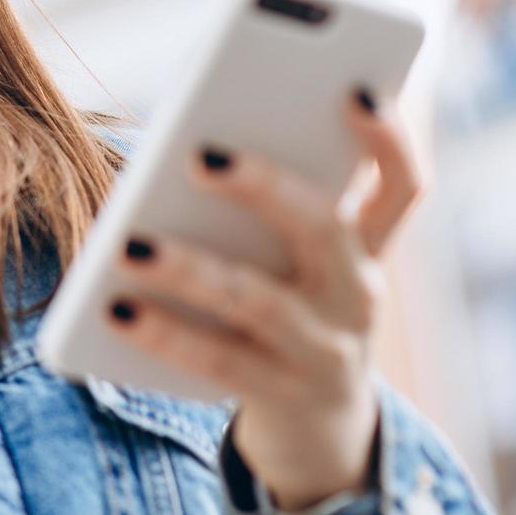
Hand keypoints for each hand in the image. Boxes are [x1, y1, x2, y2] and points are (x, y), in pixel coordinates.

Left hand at [106, 88, 422, 508]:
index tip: (353, 90)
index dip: (388, 138)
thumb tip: (188, 145)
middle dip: (264, 187)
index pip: (401, 184)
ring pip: (258, 301)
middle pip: (324, 229)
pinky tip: (115, 308)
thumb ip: (264, 202)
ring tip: (129, 245)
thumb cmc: (285, 300)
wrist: (318, 426)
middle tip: (198, 156)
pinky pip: (218, 360)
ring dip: (189, 269)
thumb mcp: (292, 253)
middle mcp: (357, 294)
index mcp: (365, 243)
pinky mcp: (280, 395)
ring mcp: (325, 352)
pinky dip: (163, 332)